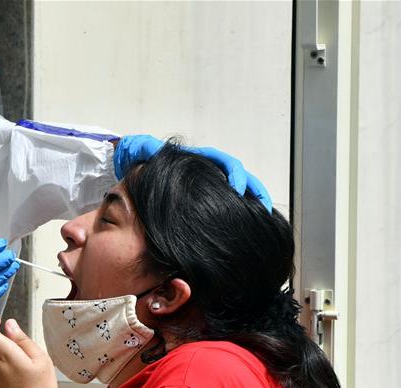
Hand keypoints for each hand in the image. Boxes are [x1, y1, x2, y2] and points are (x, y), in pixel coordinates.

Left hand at [113, 134, 272, 212]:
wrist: (137, 166)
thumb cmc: (143, 157)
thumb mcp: (144, 149)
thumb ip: (148, 148)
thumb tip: (150, 147)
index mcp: (199, 159)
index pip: (224, 163)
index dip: (235, 174)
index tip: (238, 187)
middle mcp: (208, 170)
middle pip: (240, 178)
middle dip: (255, 191)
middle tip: (263, 207)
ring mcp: (208, 184)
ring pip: (237, 192)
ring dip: (252, 203)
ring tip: (262, 220)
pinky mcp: (205, 199)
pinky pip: (226, 205)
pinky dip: (238, 213)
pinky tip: (243, 227)